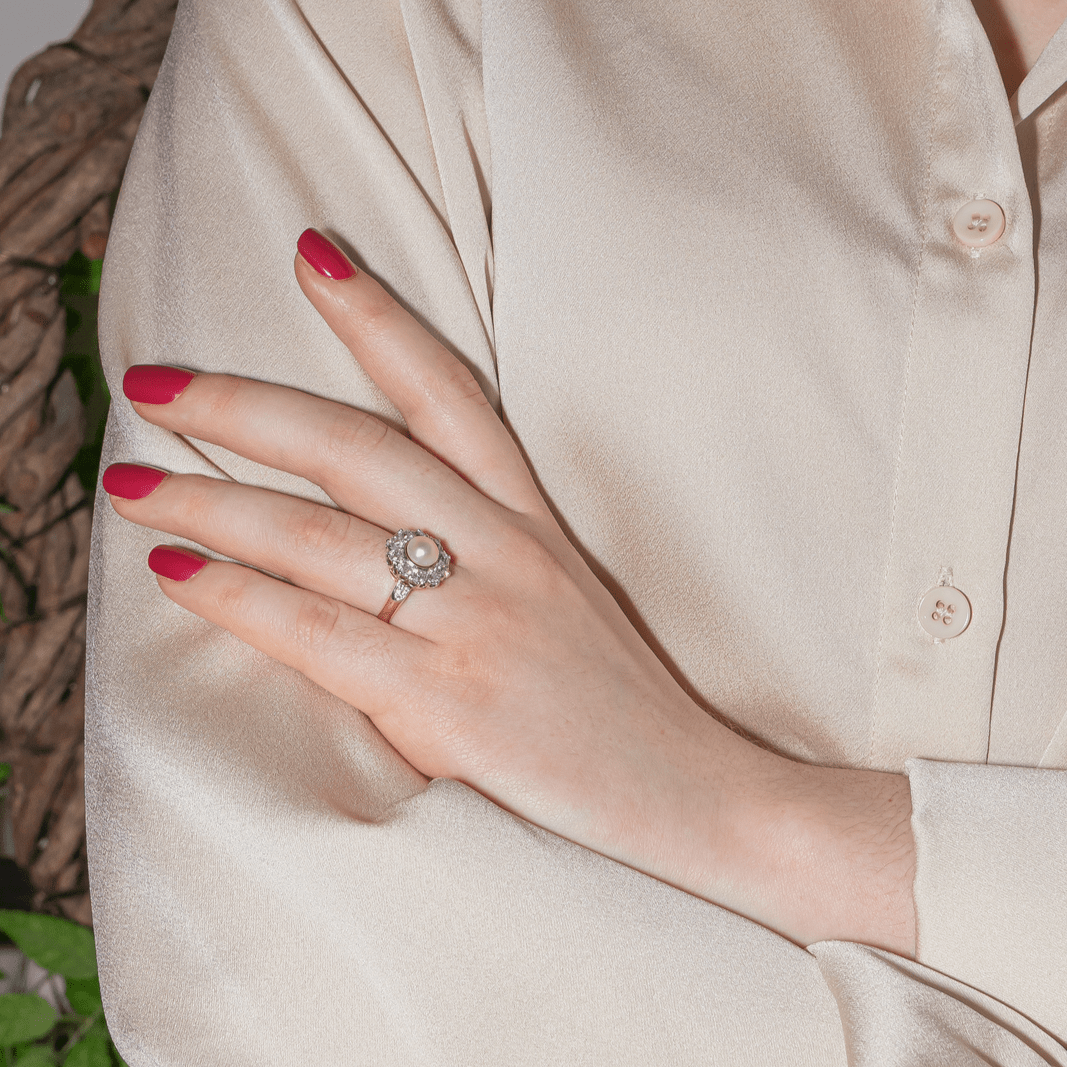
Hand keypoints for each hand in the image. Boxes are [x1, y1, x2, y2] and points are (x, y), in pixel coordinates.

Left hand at [104, 228, 916, 955]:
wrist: (701, 798)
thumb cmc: (624, 705)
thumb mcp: (564, 600)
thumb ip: (484, 558)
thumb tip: (373, 542)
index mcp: (534, 523)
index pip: (450, 394)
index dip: (379, 319)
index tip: (313, 257)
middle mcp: (506, 554)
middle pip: (358, 448)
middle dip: (246, 406)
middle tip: (154, 380)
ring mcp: (480, 625)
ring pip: (319, 536)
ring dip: (210, 499)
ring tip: (129, 479)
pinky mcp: (452, 706)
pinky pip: (320, 634)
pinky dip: (238, 598)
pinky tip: (178, 571)